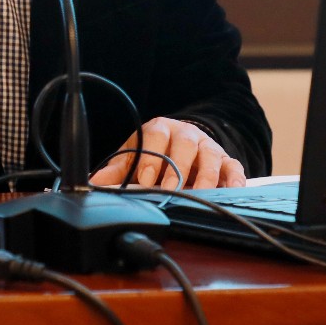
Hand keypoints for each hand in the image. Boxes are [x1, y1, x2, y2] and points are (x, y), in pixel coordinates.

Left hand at [90, 116, 245, 189]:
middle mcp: (186, 134)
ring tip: (199, 195)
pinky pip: (234, 168)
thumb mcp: (136, 156)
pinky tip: (230, 192)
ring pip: (210, 157)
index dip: (151, 159)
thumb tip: (91, 183)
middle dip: (177, 169)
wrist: (183, 145)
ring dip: (205, 177)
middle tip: (170, 190)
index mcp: (160, 129)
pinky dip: (234, 180)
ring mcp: (208, 146)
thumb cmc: (156, 153)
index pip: (156, 138)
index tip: (144, 180)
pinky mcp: (226, 160)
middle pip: (184, 146)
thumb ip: (117, 170)